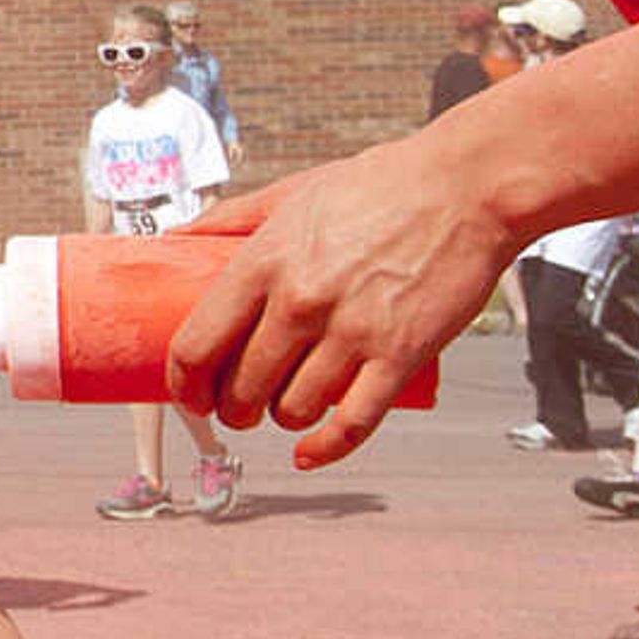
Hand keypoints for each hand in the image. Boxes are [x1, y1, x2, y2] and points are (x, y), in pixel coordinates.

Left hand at [166, 133, 519, 467]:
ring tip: (280, 410)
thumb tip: (174, 237)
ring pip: (292, 410)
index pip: (198, 343)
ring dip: (279, 420)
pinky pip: (354, 424)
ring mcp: (352, 333)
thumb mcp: (291, 193)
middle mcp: (301, 302)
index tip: (188, 394)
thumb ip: (231, 218)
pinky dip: (325, 448)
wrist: (464, 188)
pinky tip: (308, 452)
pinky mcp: (401, 356)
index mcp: (265, 261)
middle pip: (241, 387)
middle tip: (235, 408)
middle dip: (231, 410)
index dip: (185, 383)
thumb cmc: (379, 186)